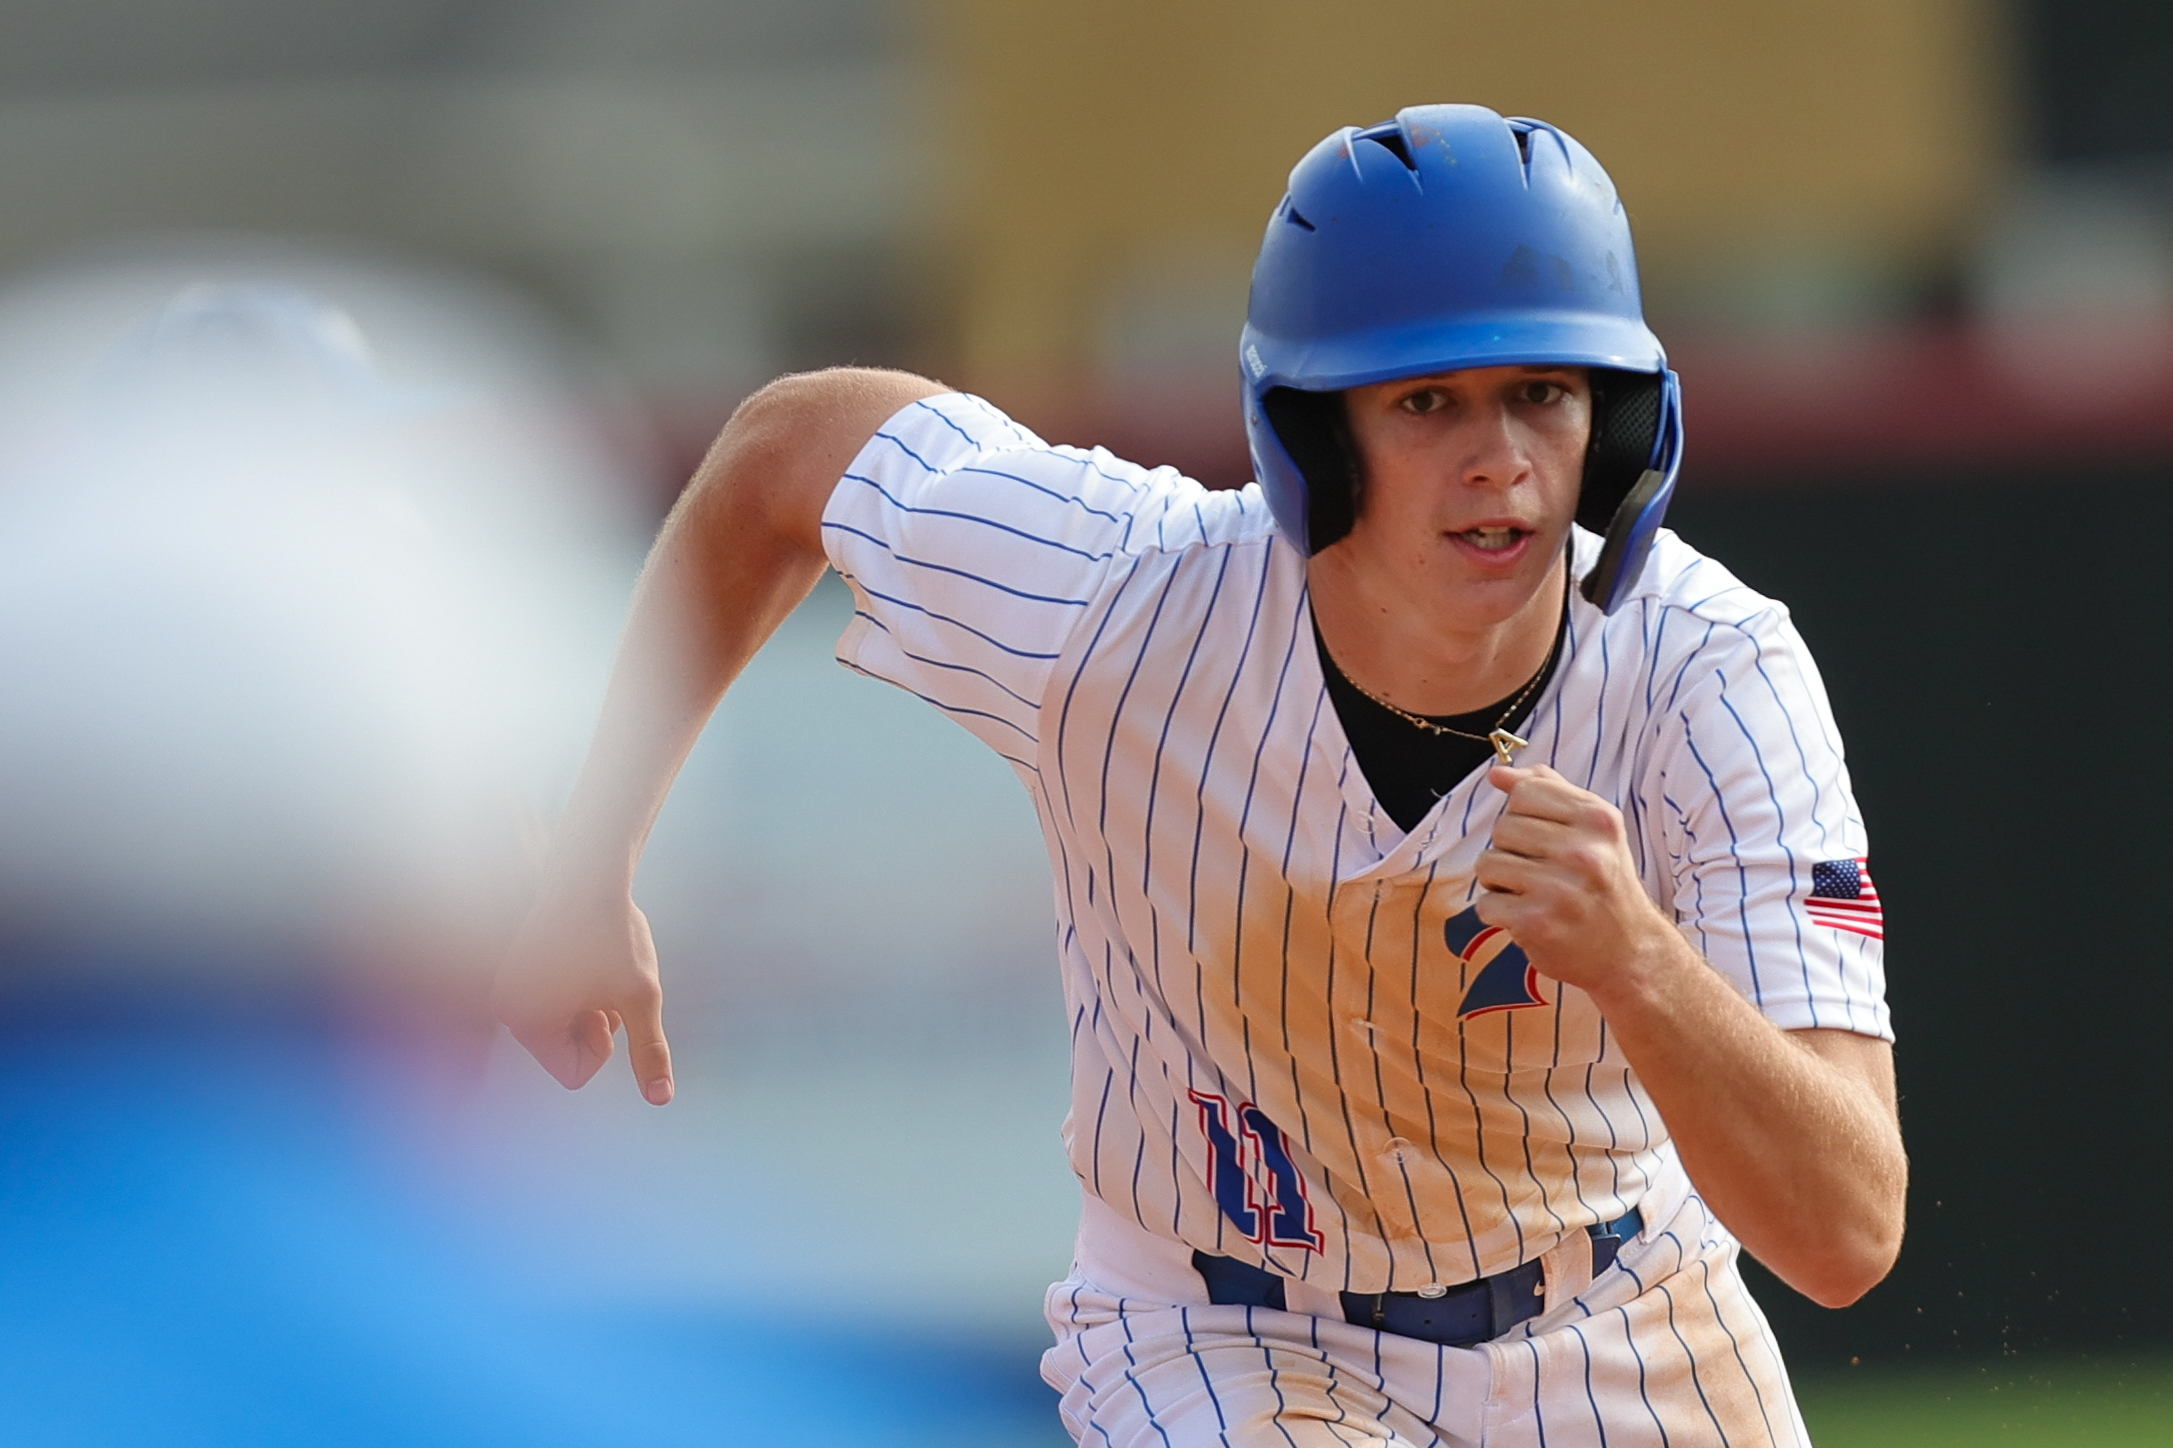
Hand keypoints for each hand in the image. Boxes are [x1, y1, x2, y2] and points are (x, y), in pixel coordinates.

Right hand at [493, 880, 673, 1104]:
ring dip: (590, 1006)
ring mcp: (509, 988)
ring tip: (598, 966)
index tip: (611, 1007)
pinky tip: (585, 955)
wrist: (589, 872)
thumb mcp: (641, 997)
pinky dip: (577, 989)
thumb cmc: (615, 935)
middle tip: (606, 981)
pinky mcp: (518, 969)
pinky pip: (555, 1001)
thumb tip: (661, 1099)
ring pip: (565, 1025)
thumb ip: (649, 1051)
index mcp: (526, 1023)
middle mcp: (507, 1010)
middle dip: (597, 1024)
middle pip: (567, 1051)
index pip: (574, 1075)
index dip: (605, 1046)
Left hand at [1473, 763, 1680, 1003]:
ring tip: (1531, 894)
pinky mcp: (1537, 922)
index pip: (1524, 792)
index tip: (1542, 838)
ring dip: (1499, 882)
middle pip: (1502, 828)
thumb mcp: (1592, 830)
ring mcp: (1559, 889)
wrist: (1630, 951)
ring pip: (1488, 864)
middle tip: (1540, 872)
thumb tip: (1498, 773)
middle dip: (1511, 850)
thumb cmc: (1604, 885)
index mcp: (1597, 820)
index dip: (1522, 815)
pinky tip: (1527, 917)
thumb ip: (1548, 792)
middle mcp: (1583, 852)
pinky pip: (1486, 903)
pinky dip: (1498, 913)